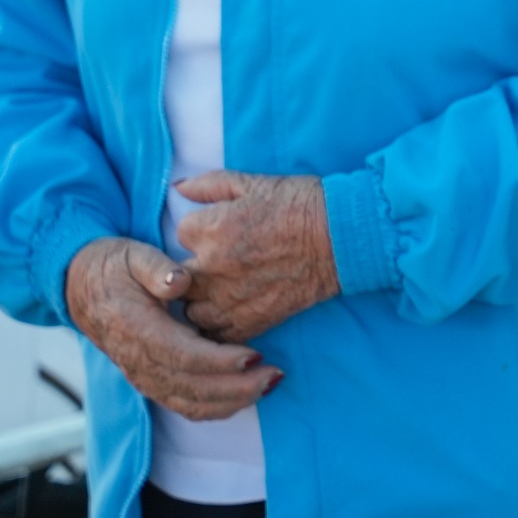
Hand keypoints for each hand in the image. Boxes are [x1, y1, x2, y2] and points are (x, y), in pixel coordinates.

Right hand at [66, 236, 279, 419]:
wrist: (82, 287)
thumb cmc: (114, 267)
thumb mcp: (133, 256)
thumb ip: (156, 268)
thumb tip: (180, 281)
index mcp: (137, 330)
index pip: (182, 355)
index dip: (220, 361)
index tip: (255, 356)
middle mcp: (138, 361)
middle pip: (191, 388)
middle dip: (237, 387)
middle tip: (276, 374)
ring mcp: (143, 376)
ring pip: (190, 404)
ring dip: (232, 401)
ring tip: (269, 384)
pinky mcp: (150, 382)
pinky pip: (184, 405)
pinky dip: (216, 408)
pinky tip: (245, 396)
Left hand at [171, 171, 339, 343]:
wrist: (341, 236)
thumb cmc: (301, 203)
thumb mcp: (254, 183)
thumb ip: (209, 185)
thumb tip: (178, 187)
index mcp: (210, 229)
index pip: (180, 234)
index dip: (198, 231)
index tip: (216, 231)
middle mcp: (212, 267)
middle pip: (176, 279)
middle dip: (190, 271)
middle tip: (214, 264)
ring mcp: (229, 299)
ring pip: (190, 311)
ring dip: (200, 301)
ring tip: (219, 290)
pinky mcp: (250, 322)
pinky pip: (217, 334)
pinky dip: (220, 325)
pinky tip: (232, 310)